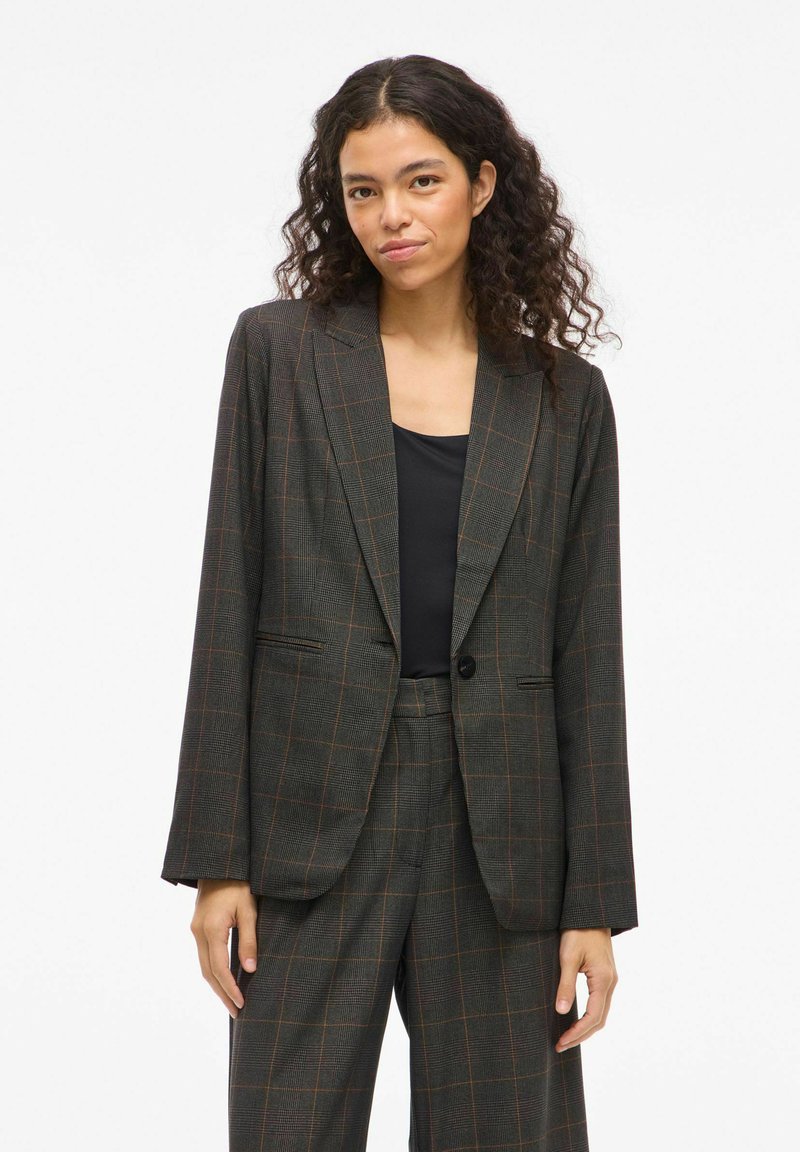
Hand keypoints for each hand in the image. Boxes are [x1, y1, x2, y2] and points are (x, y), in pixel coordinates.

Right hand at [190, 879, 257, 1017]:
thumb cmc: (238, 883)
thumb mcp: (249, 910)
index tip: (242, 1004)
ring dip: (216, 985)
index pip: (219, 969)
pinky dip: (213, 971)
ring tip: (231, 1002)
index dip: (230, 989)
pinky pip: (204, 956)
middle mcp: (199, 932)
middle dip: (222, 994)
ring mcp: (196, 930)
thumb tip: (250, 969)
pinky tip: (224, 979)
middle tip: (237, 1012)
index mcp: (211, 929)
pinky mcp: (198, 927)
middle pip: (208, 972)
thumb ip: (249, 939)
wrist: (219, 863)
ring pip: (204, 966)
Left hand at [554, 927, 617, 1051]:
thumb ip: (566, 985)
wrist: (590, 912)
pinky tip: (576, 1019)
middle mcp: (610, 982)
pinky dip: (589, 1016)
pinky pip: (600, 1003)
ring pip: (601, 1013)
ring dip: (585, 1028)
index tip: (561, 1042)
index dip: (577, 1033)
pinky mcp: (604, 975)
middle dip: (580, 1035)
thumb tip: (562, 1012)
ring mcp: (610, 979)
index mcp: (603, 980)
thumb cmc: (577, 931)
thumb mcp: (568, 957)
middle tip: (560, 1045)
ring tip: (566, 1037)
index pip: (593, 1017)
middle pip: (599, 1020)